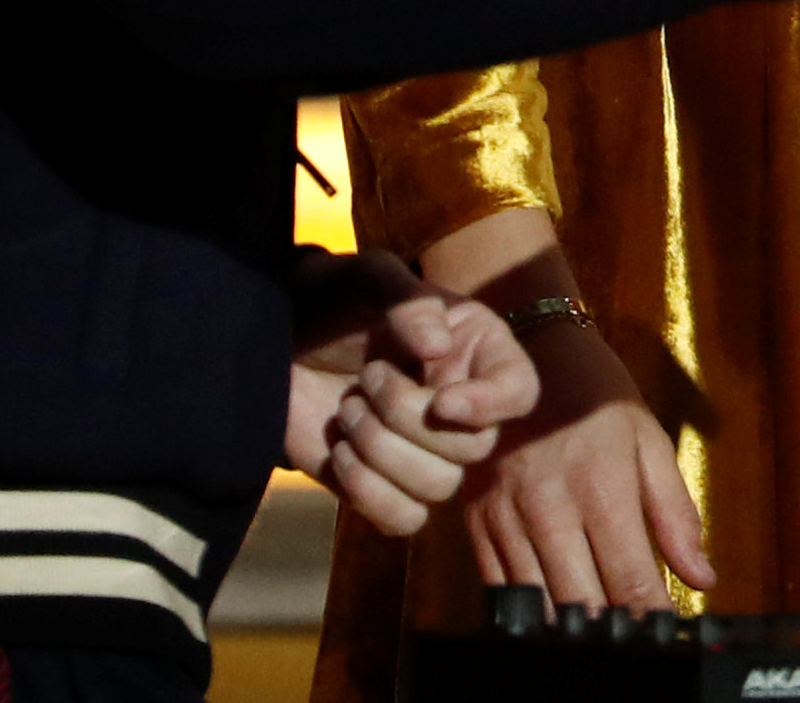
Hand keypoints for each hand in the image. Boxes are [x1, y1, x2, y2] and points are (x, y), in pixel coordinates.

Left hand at [281, 250, 538, 538]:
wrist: (280, 340)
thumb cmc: (334, 300)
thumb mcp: (367, 279)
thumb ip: (406, 301)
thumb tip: (437, 346)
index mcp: (474, 350)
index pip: (518, 390)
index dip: (491, 405)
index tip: (440, 401)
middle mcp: (460, 405)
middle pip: (475, 447)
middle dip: (409, 417)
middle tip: (367, 377)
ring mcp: (424, 452)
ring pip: (439, 487)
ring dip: (382, 449)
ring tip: (348, 408)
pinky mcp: (386, 488)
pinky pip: (403, 519)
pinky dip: (368, 491)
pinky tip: (340, 451)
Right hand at [459, 312, 713, 611]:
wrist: (524, 347)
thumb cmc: (595, 393)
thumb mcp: (647, 438)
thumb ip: (676, 513)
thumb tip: (702, 577)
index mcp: (601, 484)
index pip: (632, 580)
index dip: (653, 619)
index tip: (667, 635)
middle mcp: (550, 505)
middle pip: (582, 603)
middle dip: (612, 631)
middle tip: (633, 641)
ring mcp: (507, 515)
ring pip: (538, 604)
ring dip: (569, 628)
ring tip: (596, 636)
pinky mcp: (476, 519)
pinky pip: (498, 588)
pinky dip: (526, 611)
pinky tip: (550, 616)